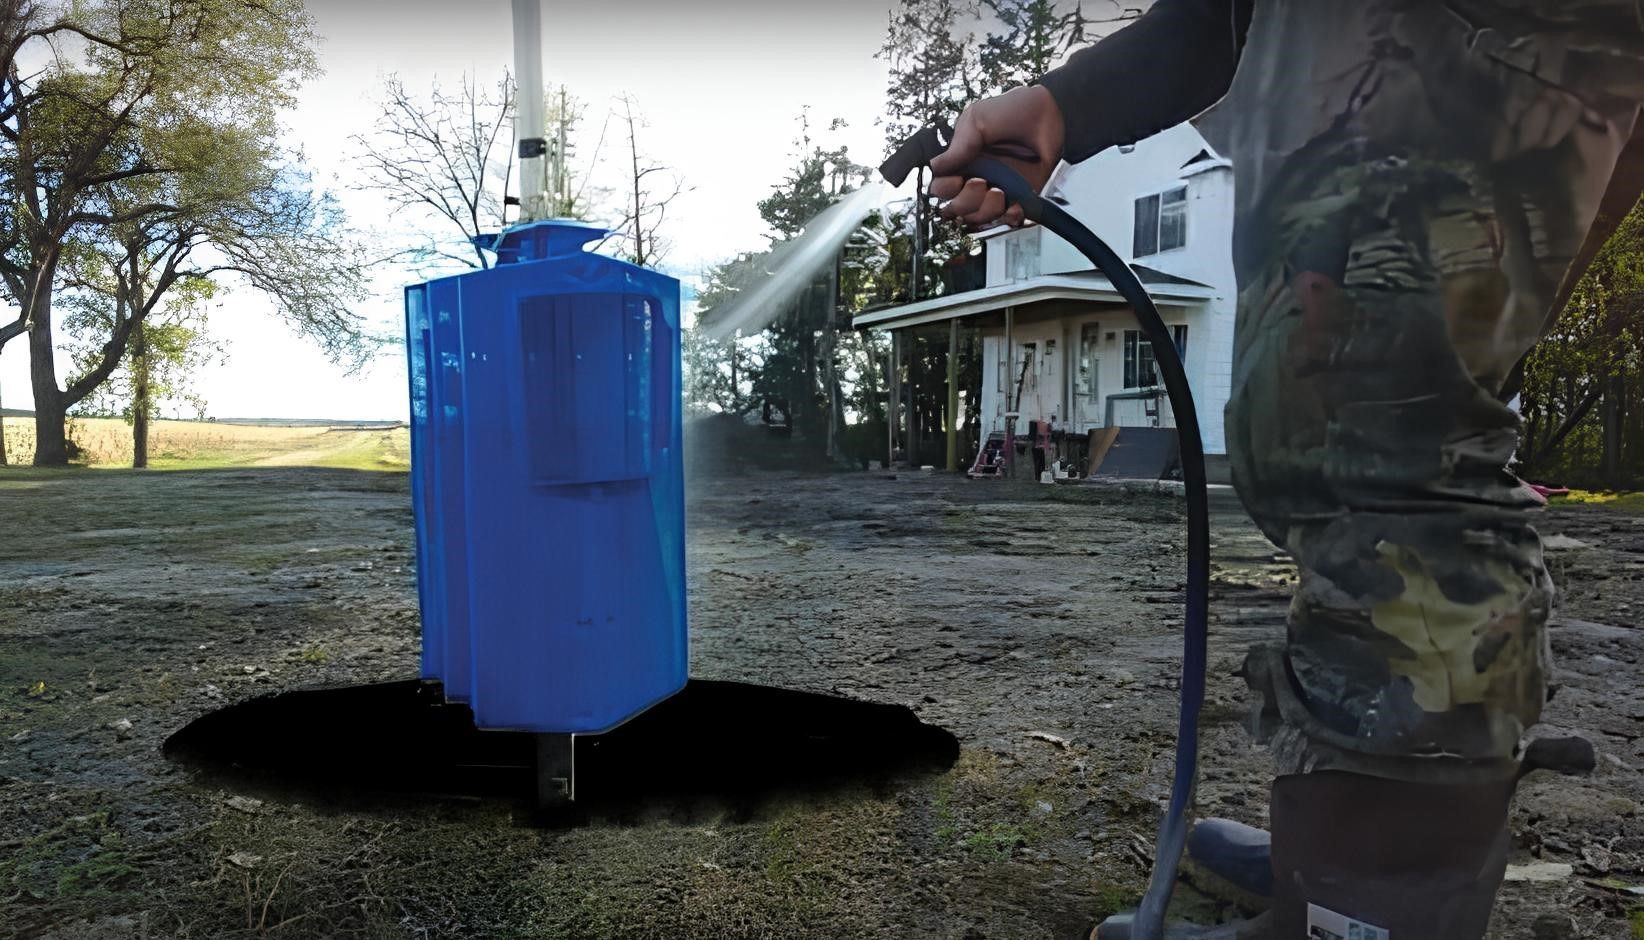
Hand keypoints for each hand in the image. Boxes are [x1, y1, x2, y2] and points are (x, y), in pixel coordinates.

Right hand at [928, 85, 1065, 228]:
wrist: (1052, 115)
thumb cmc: (1015, 110)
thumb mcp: (978, 119)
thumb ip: (958, 145)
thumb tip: (934, 166)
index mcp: (962, 161)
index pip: (941, 187)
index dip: (945, 188)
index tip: (958, 179)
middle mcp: (976, 177)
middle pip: (956, 208)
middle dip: (966, 201)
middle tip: (981, 183)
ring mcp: (997, 189)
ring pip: (978, 217)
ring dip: (986, 210)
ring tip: (1000, 192)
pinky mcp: (1019, 198)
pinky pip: (1006, 219)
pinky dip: (1009, 216)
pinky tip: (1014, 204)